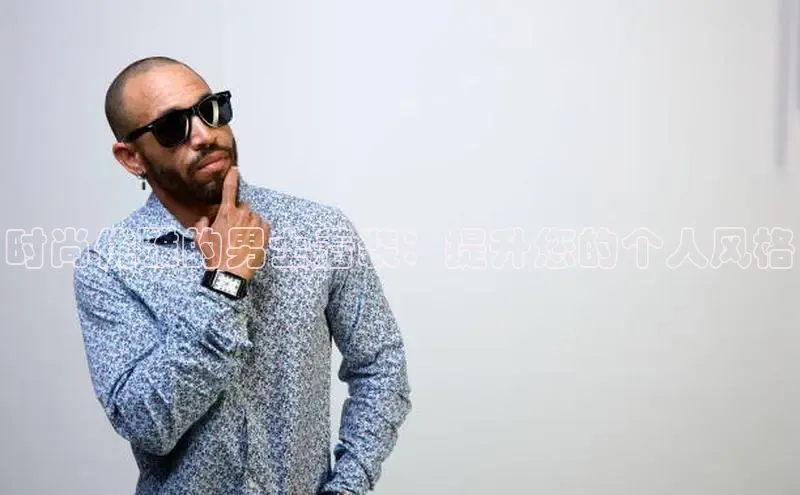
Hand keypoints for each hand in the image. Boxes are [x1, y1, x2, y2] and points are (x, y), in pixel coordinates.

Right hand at [193, 166, 269, 281]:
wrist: (230, 274)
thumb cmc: (215, 257)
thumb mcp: (200, 240)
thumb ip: (201, 225)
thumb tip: (205, 219)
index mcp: (226, 214)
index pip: (229, 190)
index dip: (232, 178)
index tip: (235, 170)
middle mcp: (242, 216)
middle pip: (244, 207)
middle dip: (239, 216)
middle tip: (234, 231)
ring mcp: (255, 225)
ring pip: (254, 217)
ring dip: (250, 224)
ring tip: (242, 240)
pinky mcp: (265, 235)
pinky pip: (264, 226)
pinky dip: (260, 231)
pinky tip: (251, 242)